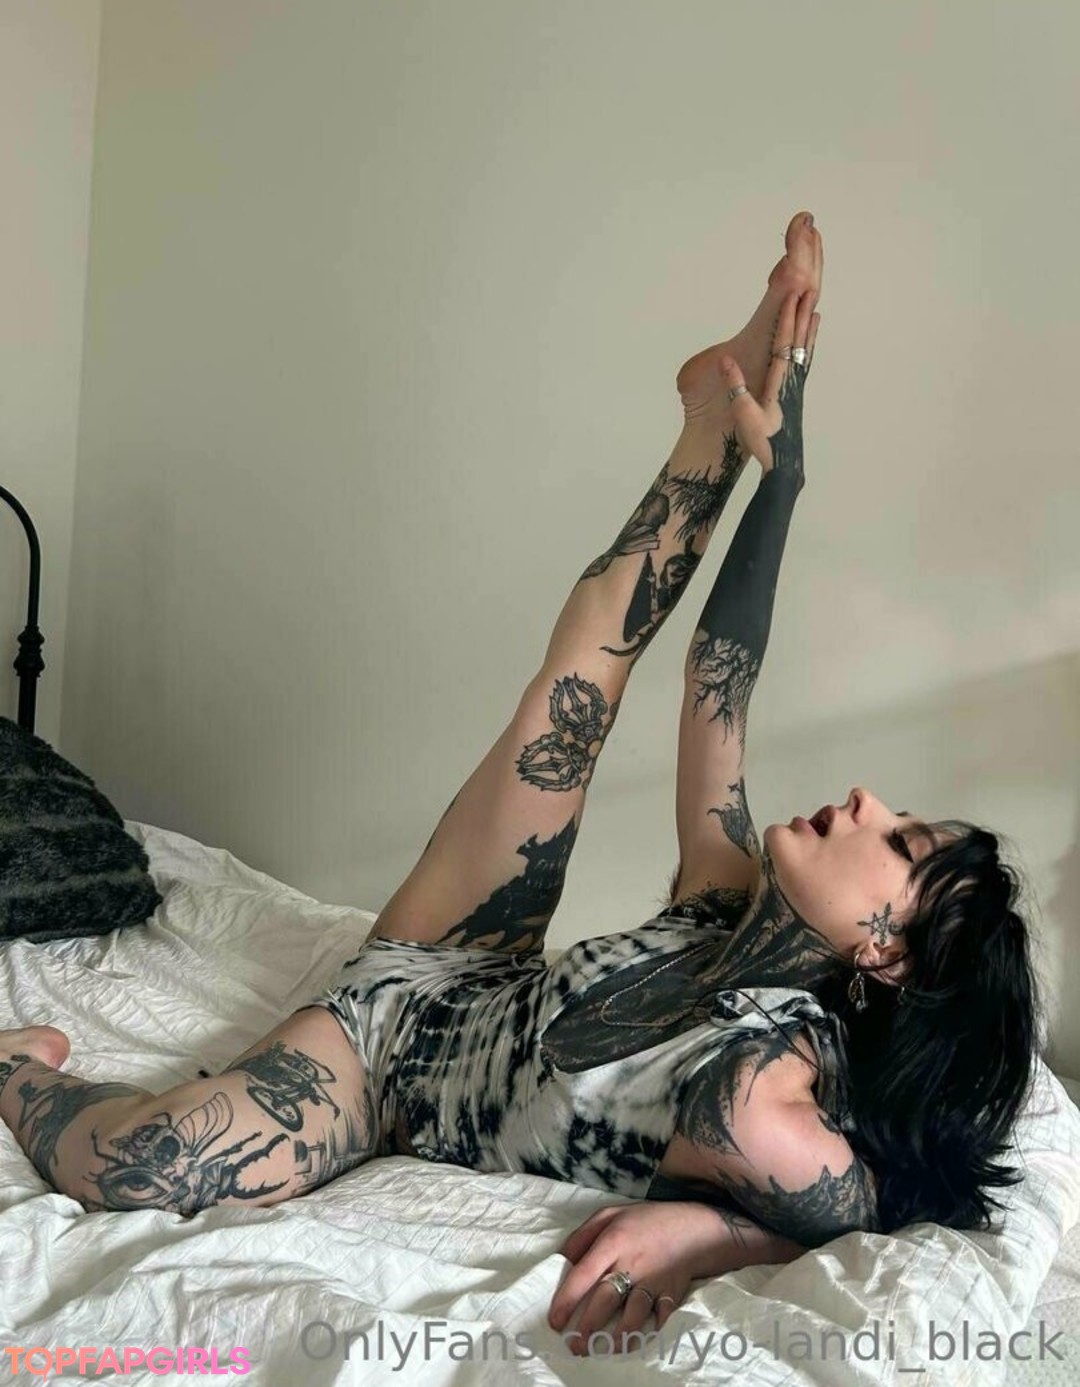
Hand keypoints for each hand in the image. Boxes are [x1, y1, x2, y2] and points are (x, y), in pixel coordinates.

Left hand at [547, 1201, 717, 1354]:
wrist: (695, 1227)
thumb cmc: (647, 1221)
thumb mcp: (610, 1214)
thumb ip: (583, 1236)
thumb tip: (562, 1260)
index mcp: (613, 1242)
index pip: (584, 1273)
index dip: (566, 1300)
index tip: (555, 1322)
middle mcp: (632, 1263)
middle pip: (605, 1299)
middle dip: (587, 1327)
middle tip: (575, 1345)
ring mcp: (653, 1280)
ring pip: (632, 1315)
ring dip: (617, 1336)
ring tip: (603, 1350)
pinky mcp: (672, 1294)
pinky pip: (660, 1319)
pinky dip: (650, 1333)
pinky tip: (638, 1342)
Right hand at [719, 290, 819, 476]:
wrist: (785, 464)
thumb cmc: (765, 443)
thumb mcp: (744, 415)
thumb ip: (736, 387)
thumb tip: (725, 360)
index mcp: (780, 383)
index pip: (784, 343)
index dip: (788, 318)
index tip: (792, 295)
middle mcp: (792, 381)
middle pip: (798, 341)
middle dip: (802, 314)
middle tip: (808, 289)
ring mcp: (796, 387)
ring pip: (804, 350)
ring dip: (808, 328)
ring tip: (814, 307)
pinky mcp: (796, 395)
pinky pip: (803, 363)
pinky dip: (806, 347)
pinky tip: (807, 343)